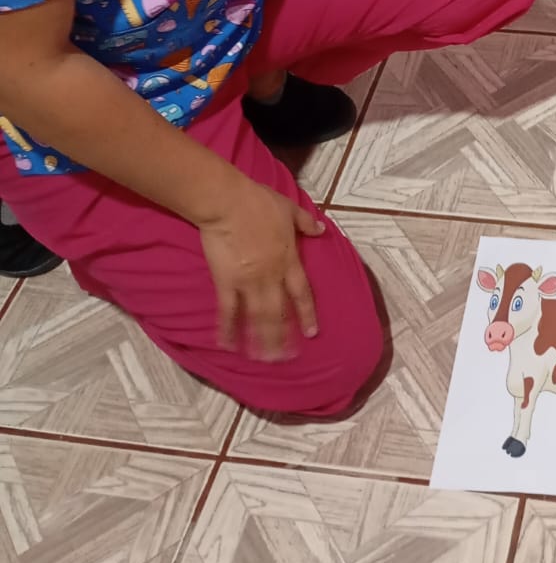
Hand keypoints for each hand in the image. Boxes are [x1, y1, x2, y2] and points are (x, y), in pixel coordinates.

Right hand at [198, 179, 325, 360]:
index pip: (302, 293)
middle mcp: (271, 276)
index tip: (312, 332)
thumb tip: (322, 230)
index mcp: (289, 260)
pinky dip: (228, 329)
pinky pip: (228, 311)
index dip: (307, 314)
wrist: (228, 203)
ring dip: (261, 340)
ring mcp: (248, 281)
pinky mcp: (225, 282)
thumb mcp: (290, 209)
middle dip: (283, 338)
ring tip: (264, 360)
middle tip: (286, 359)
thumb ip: (306, 223)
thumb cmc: (259, 202)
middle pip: (279, 313)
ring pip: (257, 317)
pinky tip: (229, 345)